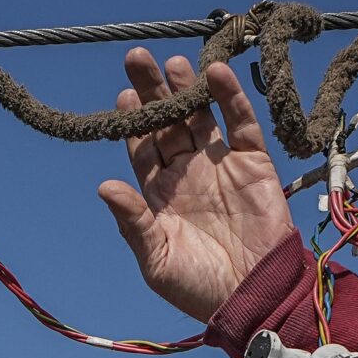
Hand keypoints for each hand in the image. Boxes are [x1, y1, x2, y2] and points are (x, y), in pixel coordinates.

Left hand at [98, 50, 296, 321]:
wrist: (254, 297)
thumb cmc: (199, 288)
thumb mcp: (157, 260)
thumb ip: (134, 222)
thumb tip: (103, 185)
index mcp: (160, 193)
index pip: (142, 147)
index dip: (133, 121)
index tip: (123, 96)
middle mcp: (187, 172)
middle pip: (167, 123)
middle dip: (153, 92)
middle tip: (137, 59)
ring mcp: (220, 164)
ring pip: (200, 116)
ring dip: (187, 88)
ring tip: (173, 62)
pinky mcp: (253, 162)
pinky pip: (241, 123)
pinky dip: (230, 98)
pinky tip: (216, 74)